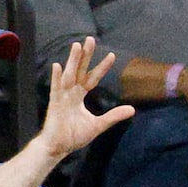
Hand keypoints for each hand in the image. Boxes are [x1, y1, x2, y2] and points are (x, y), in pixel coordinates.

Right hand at [35, 36, 133, 160]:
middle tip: (90, 39)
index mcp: (78, 96)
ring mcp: (62, 97)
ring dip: (72, 61)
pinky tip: (57, 66)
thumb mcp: (98, 125)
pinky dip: (56, 78)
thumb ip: (113, 116)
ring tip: (76, 46)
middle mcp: (70, 93)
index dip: (101, 67)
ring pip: (69, 75)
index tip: (112, 55)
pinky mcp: (55, 104)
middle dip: (85, 55)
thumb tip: (132, 110)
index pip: (92, 78)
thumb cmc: (73, 136)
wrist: (58, 148)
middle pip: (79, 70)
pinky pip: (56, 89)